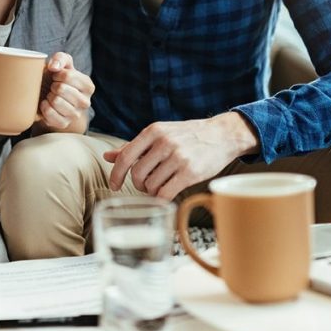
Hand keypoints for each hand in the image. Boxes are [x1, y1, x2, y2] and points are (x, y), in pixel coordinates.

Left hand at [37, 52, 93, 131]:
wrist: (52, 97)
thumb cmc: (58, 78)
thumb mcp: (62, 63)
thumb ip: (60, 58)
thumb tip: (54, 67)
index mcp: (88, 86)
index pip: (68, 76)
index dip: (56, 74)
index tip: (55, 76)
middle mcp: (86, 102)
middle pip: (61, 89)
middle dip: (52, 85)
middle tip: (53, 87)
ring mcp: (76, 114)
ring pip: (56, 101)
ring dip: (48, 96)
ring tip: (51, 95)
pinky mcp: (64, 124)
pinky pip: (49, 114)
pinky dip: (44, 107)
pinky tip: (46, 103)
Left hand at [103, 112, 259, 199]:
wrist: (222, 135)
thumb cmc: (188, 136)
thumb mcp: (160, 134)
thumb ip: (134, 147)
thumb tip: (107, 156)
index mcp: (153, 131)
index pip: (125, 156)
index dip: (115, 174)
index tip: (113, 186)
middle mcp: (164, 142)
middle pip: (137, 174)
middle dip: (138, 185)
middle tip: (146, 185)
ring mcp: (178, 157)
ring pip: (151, 186)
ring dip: (152, 191)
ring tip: (161, 185)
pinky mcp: (190, 172)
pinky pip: (165, 194)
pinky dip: (162, 199)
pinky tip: (166, 194)